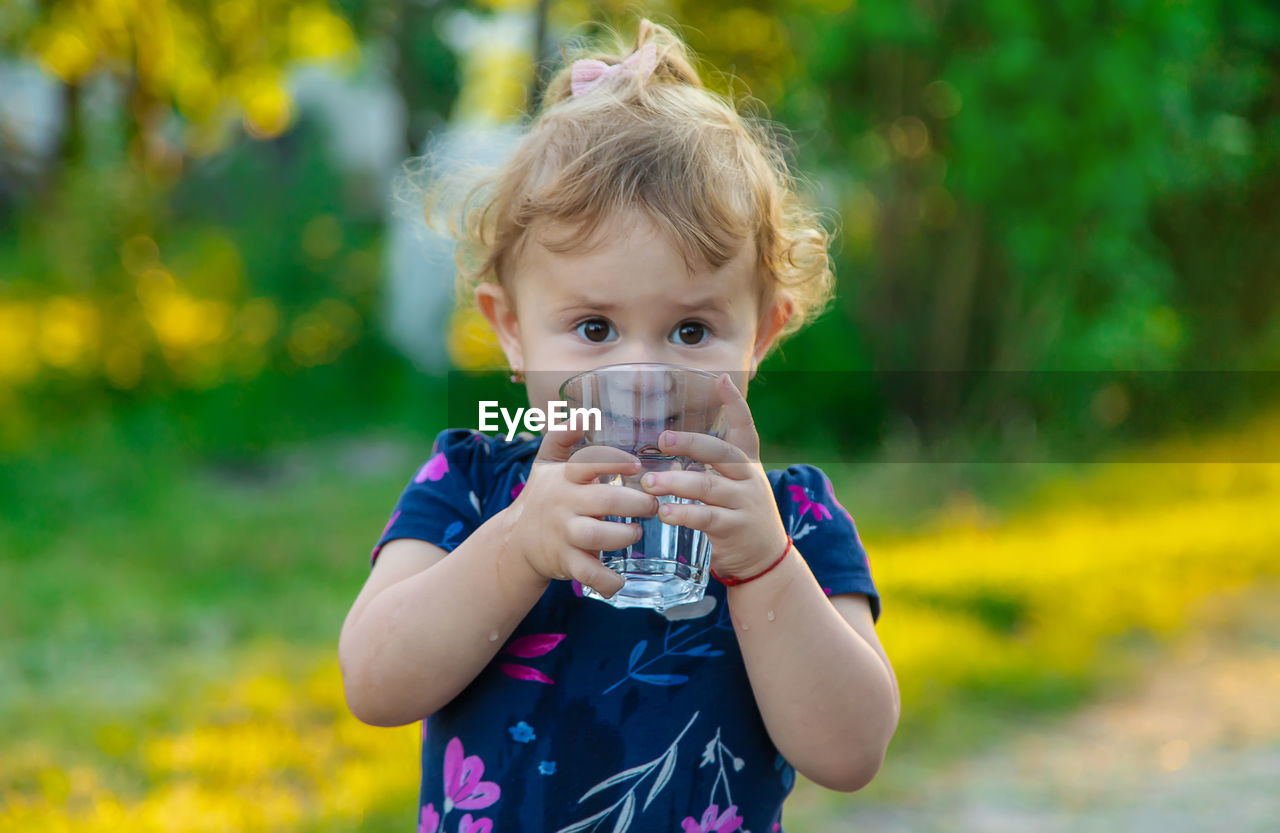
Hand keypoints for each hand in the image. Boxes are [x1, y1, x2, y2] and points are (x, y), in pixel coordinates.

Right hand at [506, 426, 658, 597]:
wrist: (516, 541)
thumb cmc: (543, 496)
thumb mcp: (546, 463)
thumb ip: (563, 435)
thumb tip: (586, 412)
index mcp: (564, 478)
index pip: (588, 463)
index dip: (614, 462)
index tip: (637, 466)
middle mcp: (563, 505)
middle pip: (604, 502)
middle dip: (636, 503)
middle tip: (652, 504)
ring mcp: (564, 536)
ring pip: (599, 537)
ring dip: (625, 535)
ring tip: (637, 532)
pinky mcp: (566, 563)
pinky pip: (589, 574)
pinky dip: (608, 581)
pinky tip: (621, 579)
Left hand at [640, 374, 789, 581]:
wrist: (765, 557)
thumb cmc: (739, 512)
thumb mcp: (735, 482)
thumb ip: (711, 464)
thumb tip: (665, 442)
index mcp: (747, 462)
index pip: (745, 427)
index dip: (735, 403)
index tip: (722, 380)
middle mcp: (748, 477)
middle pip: (722, 453)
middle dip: (692, 444)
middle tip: (662, 439)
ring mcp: (743, 503)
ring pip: (708, 487)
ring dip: (676, 482)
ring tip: (650, 482)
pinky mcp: (735, 528)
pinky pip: (707, 518)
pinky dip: (684, 514)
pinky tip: (664, 512)